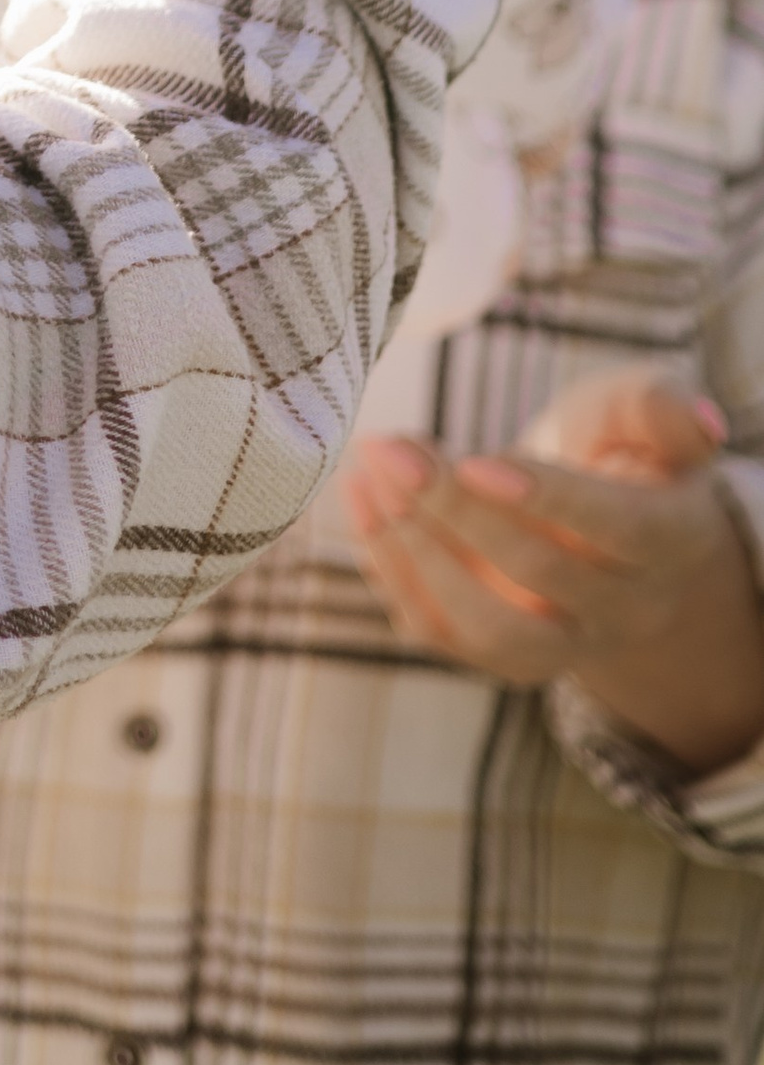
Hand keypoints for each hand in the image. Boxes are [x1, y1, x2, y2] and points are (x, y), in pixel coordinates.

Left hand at [342, 372, 763, 773]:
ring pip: (489, 629)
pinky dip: (392, 575)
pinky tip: (360, 503)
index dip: (547, 499)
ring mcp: (561, 644)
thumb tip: (703, 423)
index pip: (615, 528)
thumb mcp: (637, 412)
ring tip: (369, 475)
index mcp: (667, 540)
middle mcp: (623, 608)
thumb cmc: (614, 449)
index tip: (475, 460)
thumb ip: (661, 408)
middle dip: (456, 511)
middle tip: (390, 449)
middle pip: (541, 575)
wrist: (598, 525)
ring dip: (416, 554)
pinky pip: (444, 637)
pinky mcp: (501, 656)